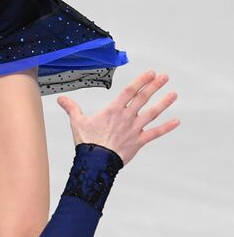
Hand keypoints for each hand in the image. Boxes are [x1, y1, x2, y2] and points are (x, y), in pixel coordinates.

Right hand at [56, 70, 179, 165]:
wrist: (95, 162)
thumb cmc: (87, 142)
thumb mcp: (77, 122)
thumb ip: (71, 108)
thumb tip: (61, 99)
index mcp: (112, 110)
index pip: (129, 91)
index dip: (140, 81)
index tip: (150, 73)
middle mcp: (126, 117)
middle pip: (142, 98)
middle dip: (154, 86)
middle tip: (165, 77)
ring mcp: (134, 129)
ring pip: (152, 113)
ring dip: (164, 103)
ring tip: (173, 94)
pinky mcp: (139, 142)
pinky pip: (155, 133)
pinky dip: (166, 127)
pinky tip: (176, 121)